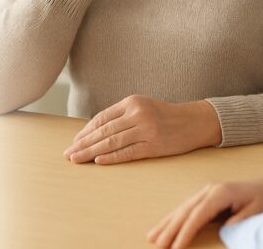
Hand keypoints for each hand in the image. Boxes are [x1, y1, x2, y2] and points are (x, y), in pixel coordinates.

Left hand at [63, 96, 221, 164]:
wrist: (194, 121)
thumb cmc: (165, 116)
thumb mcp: (142, 107)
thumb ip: (121, 116)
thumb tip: (94, 132)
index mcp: (131, 102)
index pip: (102, 118)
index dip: (86, 131)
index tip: (74, 142)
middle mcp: (137, 114)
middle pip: (104, 130)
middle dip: (83, 143)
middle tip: (68, 154)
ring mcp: (146, 129)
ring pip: (112, 142)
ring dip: (92, 152)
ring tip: (78, 159)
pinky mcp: (154, 144)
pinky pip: (128, 152)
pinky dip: (112, 157)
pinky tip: (99, 161)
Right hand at [146, 172, 262, 247]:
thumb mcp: (256, 211)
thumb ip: (239, 220)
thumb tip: (222, 229)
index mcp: (220, 193)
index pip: (197, 215)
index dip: (185, 232)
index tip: (175, 247)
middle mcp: (209, 190)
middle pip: (184, 211)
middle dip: (169, 228)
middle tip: (156, 243)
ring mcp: (207, 192)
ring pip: (182, 209)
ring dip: (166, 222)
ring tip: (152, 236)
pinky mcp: (207, 197)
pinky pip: (187, 209)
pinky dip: (174, 218)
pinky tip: (165, 226)